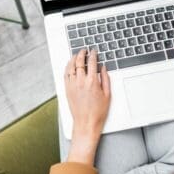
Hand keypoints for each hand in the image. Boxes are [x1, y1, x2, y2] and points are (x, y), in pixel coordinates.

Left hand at [64, 49, 110, 164]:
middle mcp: (81, 82)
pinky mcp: (67, 89)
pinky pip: (66, 74)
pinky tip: (70, 65)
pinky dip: (67, 67)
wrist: (86, 123)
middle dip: (82, 53)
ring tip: (76, 55)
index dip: (93, 54)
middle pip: (79, 62)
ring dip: (73, 58)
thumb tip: (103, 68)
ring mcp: (72, 85)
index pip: (92, 62)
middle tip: (84, 50)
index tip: (94, 51)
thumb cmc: (98, 112)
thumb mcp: (107, 94)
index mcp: (92, 82)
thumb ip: (105, 79)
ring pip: (71, 66)